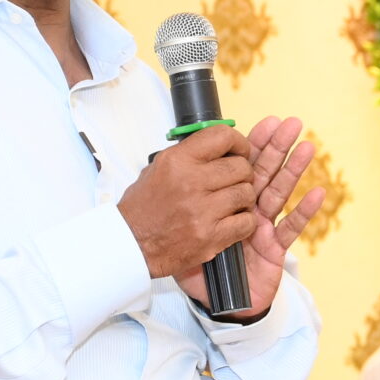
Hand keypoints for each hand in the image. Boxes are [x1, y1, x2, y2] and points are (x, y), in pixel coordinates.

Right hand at [119, 124, 256, 280]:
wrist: (131, 243)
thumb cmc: (144, 207)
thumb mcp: (158, 168)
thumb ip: (189, 155)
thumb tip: (219, 147)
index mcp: (177, 161)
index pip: (221, 137)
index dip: (238, 142)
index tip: (240, 151)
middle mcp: (191, 182)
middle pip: (241, 167)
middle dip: (243, 173)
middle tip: (235, 181)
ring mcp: (202, 211)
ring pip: (247, 194)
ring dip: (244, 198)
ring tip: (232, 203)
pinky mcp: (211, 236)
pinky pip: (247, 222)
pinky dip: (245, 221)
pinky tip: (232, 221)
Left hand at [190, 116, 323, 319]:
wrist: (215, 301)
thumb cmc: (198, 266)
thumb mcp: (178, 229)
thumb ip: (179, 208)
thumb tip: (171, 176)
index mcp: (222, 199)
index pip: (237, 165)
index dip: (250, 145)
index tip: (260, 126)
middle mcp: (246, 209)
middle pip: (264, 172)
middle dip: (277, 146)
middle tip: (290, 123)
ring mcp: (263, 227)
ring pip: (279, 193)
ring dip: (294, 169)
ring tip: (307, 146)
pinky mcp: (274, 248)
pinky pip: (290, 228)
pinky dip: (304, 211)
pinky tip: (318, 193)